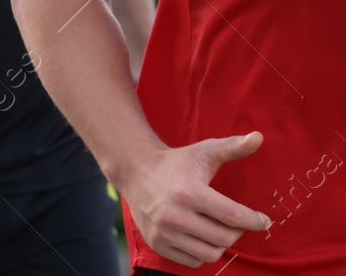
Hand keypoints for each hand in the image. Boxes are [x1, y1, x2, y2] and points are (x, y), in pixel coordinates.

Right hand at [119, 133, 271, 266]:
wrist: (135, 171)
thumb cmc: (175, 163)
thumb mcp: (203, 152)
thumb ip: (233, 147)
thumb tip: (258, 137)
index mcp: (189, 191)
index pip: (232, 216)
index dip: (254, 221)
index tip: (263, 220)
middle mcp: (174, 214)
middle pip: (224, 238)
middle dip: (237, 231)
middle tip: (235, 222)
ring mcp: (164, 231)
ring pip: (210, 253)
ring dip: (220, 243)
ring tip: (218, 229)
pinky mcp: (157, 243)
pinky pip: (193, 261)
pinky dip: (202, 252)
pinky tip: (200, 236)